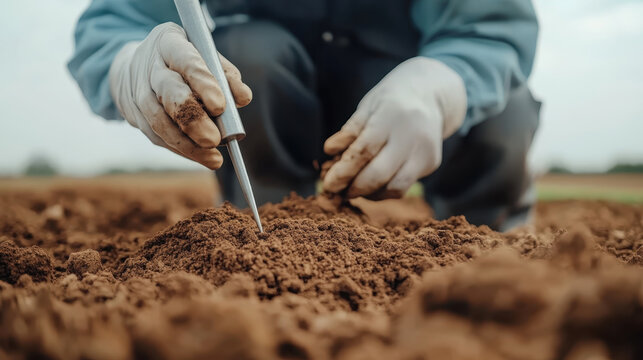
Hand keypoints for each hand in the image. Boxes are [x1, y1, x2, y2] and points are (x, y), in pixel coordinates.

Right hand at [109, 22, 251, 168]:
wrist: (136, 67)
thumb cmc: (183, 61)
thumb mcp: (205, 56)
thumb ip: (227, 75)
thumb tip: (243, 98)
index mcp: (169, 43)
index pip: (186, 61)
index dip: (203, 84)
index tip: (220, 106)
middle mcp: (149, 67)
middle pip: (169, 93)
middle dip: (193, 119)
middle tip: (215, 139)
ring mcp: (138, 92)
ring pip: (160, 121)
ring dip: (188, 144)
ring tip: (214, 159)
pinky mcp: (135, 116)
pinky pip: (158, 137)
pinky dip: (182, 150)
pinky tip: (202, 157)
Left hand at [322, 57, 466, 197]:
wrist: (429, 94)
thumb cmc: (390, 101)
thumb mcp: (367, 107)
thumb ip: (349, 131)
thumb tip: (329, 151)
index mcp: (392, 115)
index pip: (365, 150)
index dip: (344, 171)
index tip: (328, 184)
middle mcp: (413, 135)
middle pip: (380, 174)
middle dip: (355, 188)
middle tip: (338, 191)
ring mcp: (425, 151)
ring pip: (394, 188)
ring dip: (369, 194)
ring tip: (353, 188)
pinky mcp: (432, 163)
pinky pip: (403, 186)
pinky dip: (383, 190)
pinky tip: (372, 185)